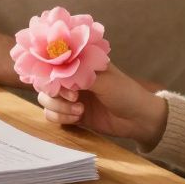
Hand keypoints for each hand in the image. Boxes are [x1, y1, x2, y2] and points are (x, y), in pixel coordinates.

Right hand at [37, 66, 168, 149]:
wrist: (138, 119)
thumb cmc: (125, 93)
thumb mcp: (104, 80)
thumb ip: (80, 75)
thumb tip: (58, 71)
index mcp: (80, 64)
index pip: (53, 63)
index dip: (52, 73)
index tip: (61, 82)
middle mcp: (72, 79)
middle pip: (46, 83)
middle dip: (56, 93)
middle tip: (74, 97)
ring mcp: (70, 97)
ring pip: (47, 100)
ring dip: (59, 107)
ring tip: (79, 111)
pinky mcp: (71, 114)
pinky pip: (53, 115)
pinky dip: (61, 117)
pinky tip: (78, 117)